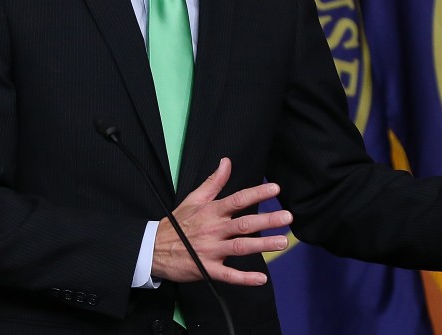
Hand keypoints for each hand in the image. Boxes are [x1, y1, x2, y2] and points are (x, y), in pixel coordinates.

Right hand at [151, 157, 291, 284]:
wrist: (154, 248)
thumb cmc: (177, 223)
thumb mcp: (194, 199)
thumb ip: (214, 182)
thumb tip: (226, 162)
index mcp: (211, 211)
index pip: (238, 199)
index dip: (257, 193)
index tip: (275, 189)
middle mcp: (213, 230)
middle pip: (244, 224)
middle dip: (267, 220)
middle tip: (287, 217)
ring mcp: (211, 250)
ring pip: (240, 247)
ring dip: (262, 245)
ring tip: (281, 242)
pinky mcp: (207, 269)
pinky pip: (228, 275)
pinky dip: (244, 278)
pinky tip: (261, 278)